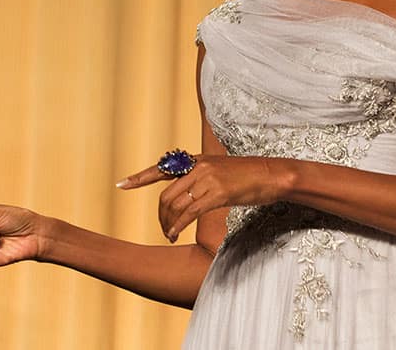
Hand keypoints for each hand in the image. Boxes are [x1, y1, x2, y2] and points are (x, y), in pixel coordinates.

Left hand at [117, 154, 283, 242]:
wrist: (273, 174)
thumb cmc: (249, 176)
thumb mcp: (220, 171)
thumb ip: (201, 178)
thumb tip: (187, 192)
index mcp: (196, 160)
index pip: (162, 168)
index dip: (140, 177)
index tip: (122, 184)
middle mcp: (198, 167)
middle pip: (166, 194)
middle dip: (160, 215)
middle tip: (163, 229)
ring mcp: (207, 180)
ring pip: (175, 205)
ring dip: (168, 224)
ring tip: (169, 235)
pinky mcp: (217, 194)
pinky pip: (189, 213)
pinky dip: (177, 226)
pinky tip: (174, 235)